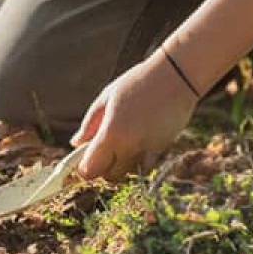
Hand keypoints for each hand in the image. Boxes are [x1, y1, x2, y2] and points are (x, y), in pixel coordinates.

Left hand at [71, 50, 199, 180]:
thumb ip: (89, 125)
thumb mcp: (106, 99)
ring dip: (121, 164)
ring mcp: (148, 150)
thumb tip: (75, 143)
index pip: (91, 169)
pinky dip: (139, 160)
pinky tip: (138, 141)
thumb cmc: (137, 82)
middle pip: (109, 176)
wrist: (176, 76)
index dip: (83, 169)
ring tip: (121, 141)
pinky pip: (146, 165)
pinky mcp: (163, 148)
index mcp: (111, 134)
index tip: (81, 161)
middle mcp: (129, 146)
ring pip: (128, 172)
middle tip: (101, 150)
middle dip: (102, 168)